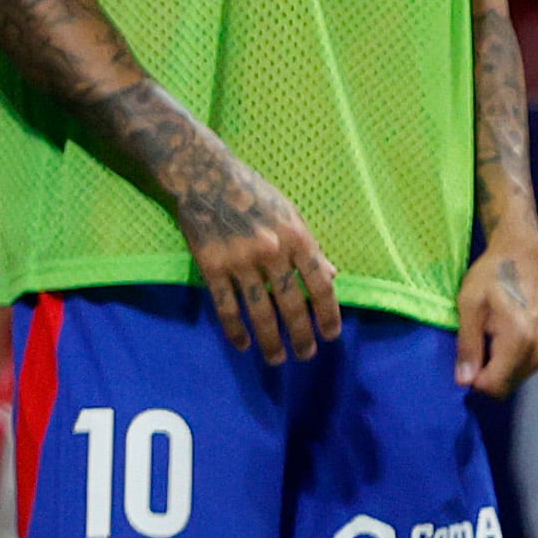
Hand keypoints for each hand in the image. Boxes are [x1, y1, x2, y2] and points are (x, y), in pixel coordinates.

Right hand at [167, 139, 340, 363]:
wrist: (206, 178)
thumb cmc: (255, 194)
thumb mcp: (292, 215)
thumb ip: (310, 247)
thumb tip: (332, 277)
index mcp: (298, 238)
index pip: (321, 284)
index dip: (328, 313)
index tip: (331, 334)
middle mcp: (272, 252)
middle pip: (292, 303)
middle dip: (301, 334)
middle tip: (306, 354)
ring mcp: (240, 261)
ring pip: (259, 311)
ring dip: (270, 339)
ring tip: (277, 359)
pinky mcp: (211, 266)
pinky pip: (226, 305)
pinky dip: (234, 328)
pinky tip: (243, 345)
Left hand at [457, 219, 537, 394]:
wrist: (521, 255)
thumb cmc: (491, 275)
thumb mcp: (469, 306)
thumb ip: (467, 346)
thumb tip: (464, 382)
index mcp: (519, 339)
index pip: (493, 385)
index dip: (472, 377)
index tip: (465, 355)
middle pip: (503, 388)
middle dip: (484, 375)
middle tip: (476, 343)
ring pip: (512, 381)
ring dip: (494, 368)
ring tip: (488, 337)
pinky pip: (520, 371)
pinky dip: (505, 363)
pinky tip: (499, 339)